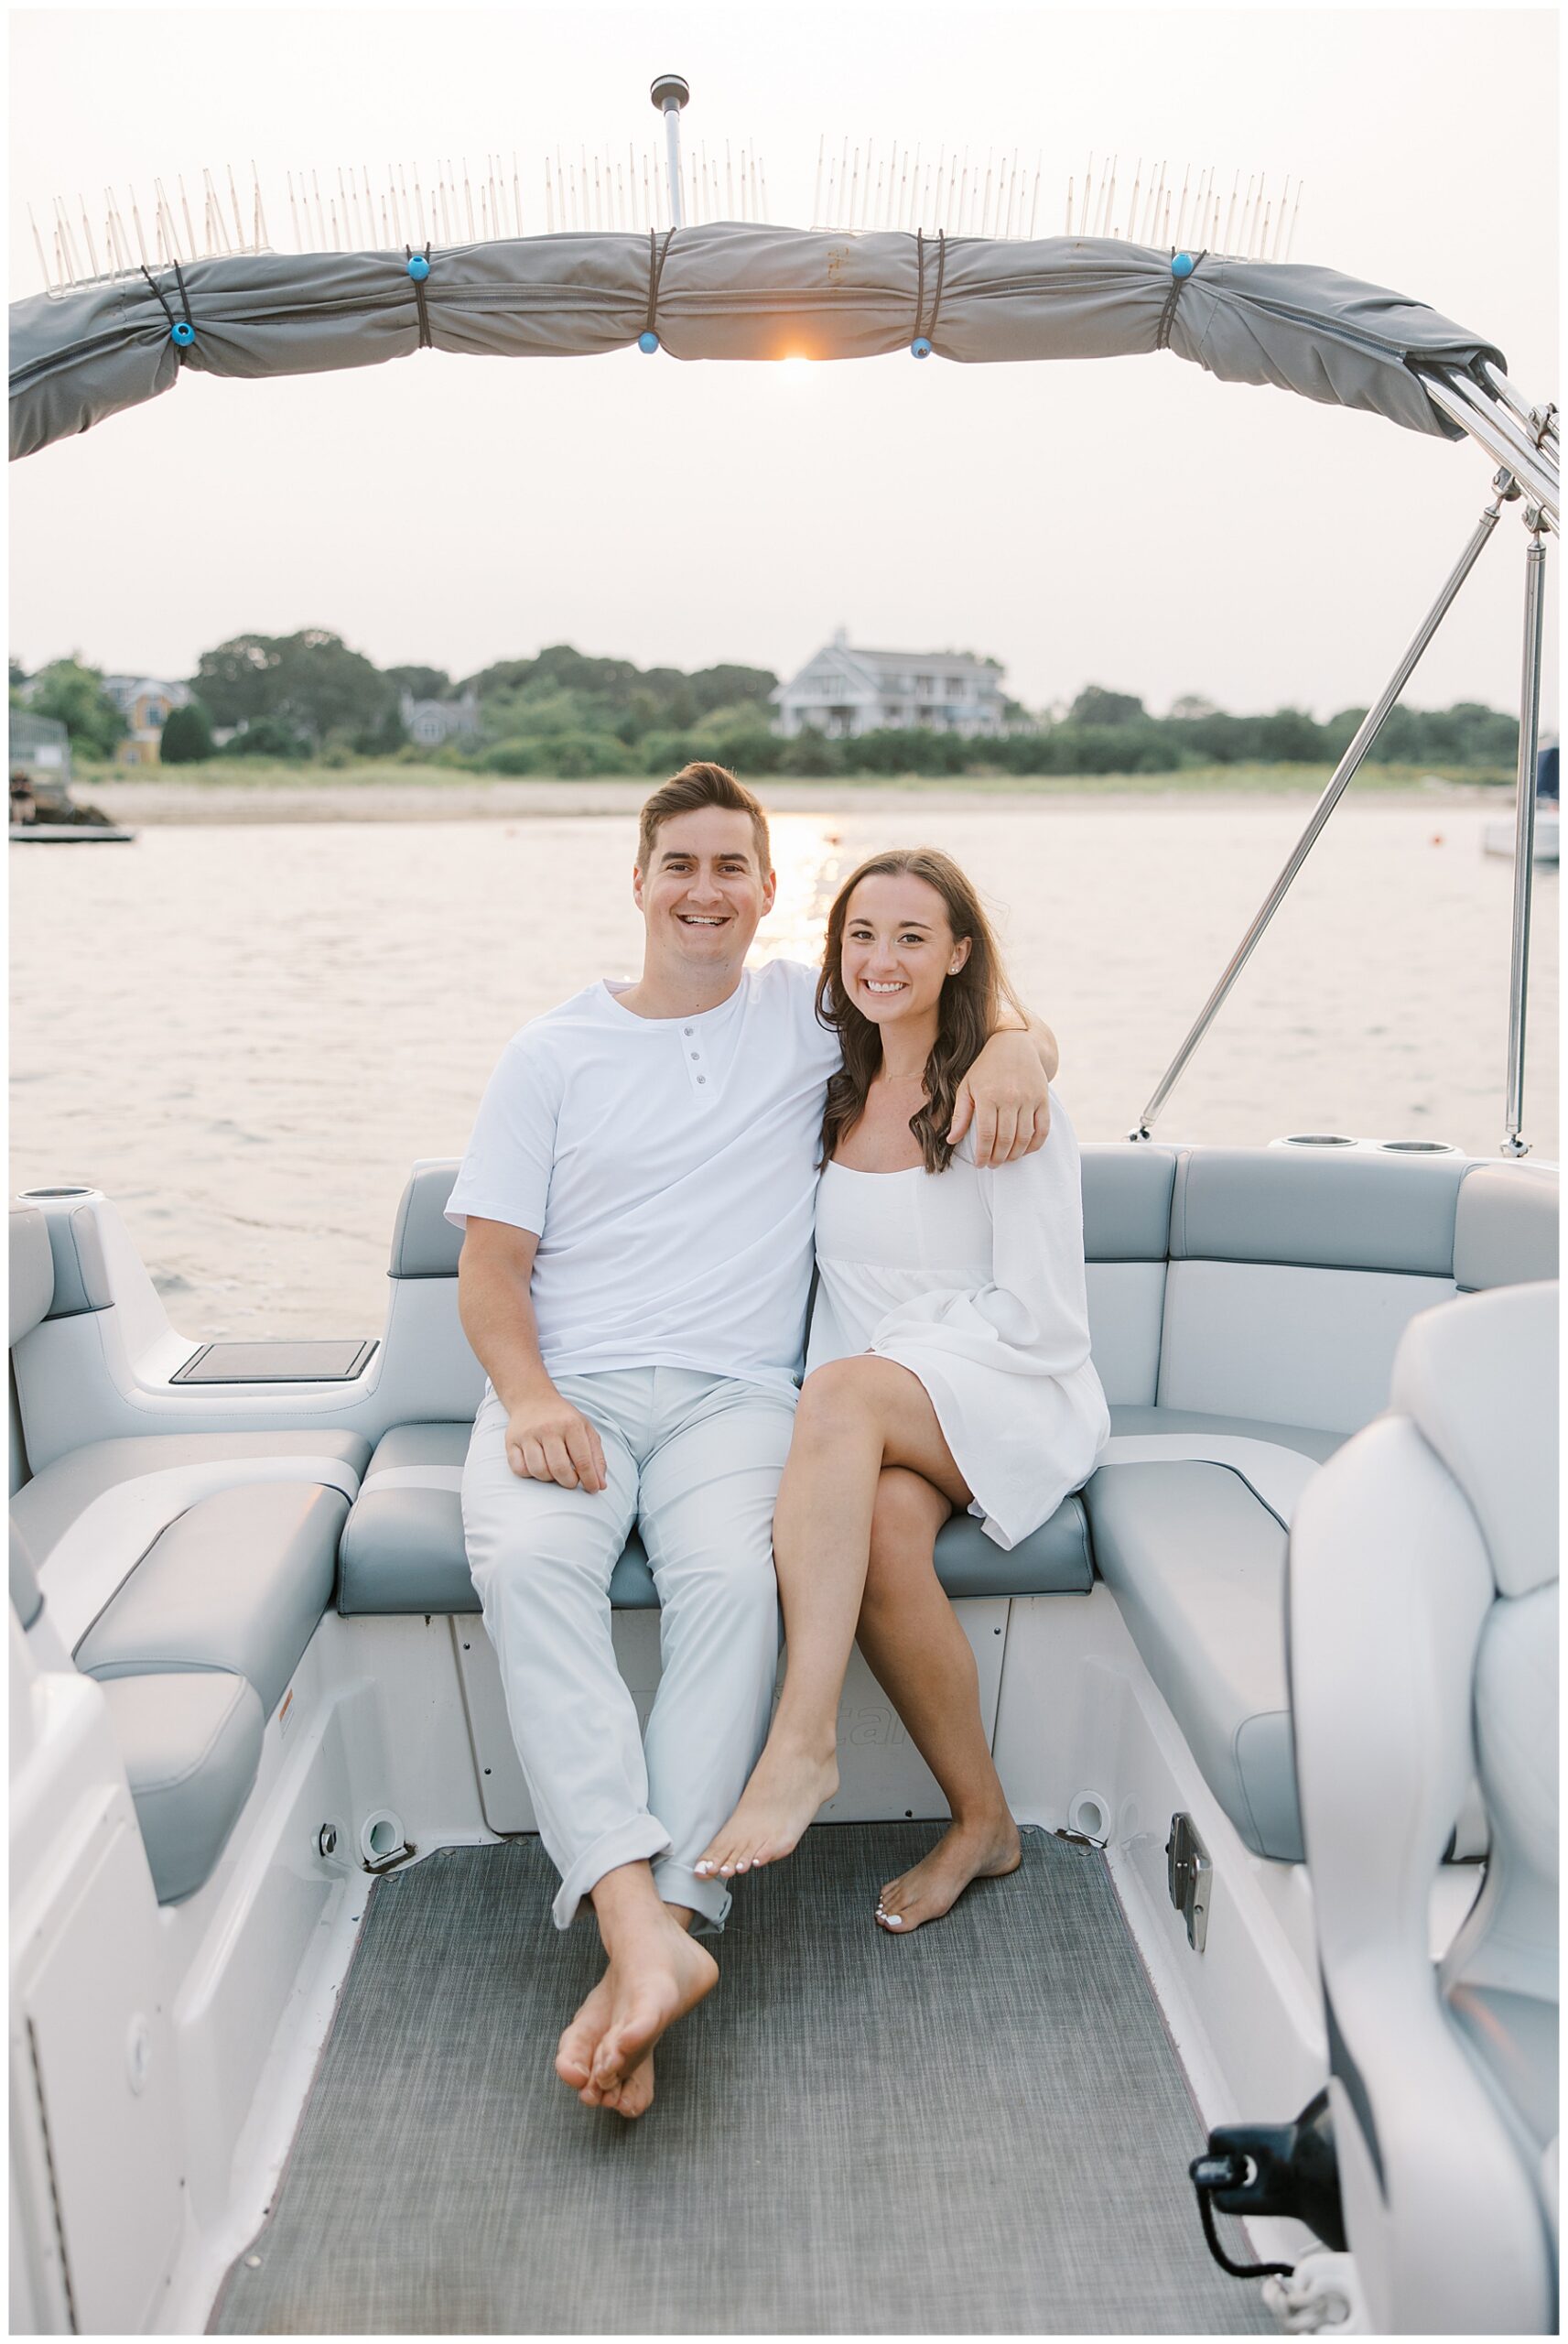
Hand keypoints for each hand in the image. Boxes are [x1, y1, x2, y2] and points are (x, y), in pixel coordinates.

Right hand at [505, 1391, 607, 1491]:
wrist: (533, 1399)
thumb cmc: (564, 1419)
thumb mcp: (586, 1430)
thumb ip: (596, 1457)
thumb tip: (601, 1485)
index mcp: (571, 1425)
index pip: (583, 1461)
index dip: (590, 1480)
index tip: (593, 1489)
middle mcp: (548, 1428)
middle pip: (559, 1469)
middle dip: (569, 1482)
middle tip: (571, 1480)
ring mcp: (528, 1434)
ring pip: (538, 1471)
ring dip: (549, 1479)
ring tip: (554, 1471)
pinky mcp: (511, 1441)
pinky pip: (519, 1469)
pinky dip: (529, 1474)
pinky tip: (537, 1466)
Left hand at [949, 1028, 1051, 1164]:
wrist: (1014, 1044)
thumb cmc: (986, 1068)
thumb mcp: (967, 1087)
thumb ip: (960, 1115)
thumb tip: (951, 1140)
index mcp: (988, 1096)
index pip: (986, 1135)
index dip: (983, 1154)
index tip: (980, 1164)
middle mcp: (1010, 1098)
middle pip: (1005, 1139)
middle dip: (998, 1158)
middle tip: (993, 1165)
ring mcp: (1029, 1099)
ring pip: (1024, 1137)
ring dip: (1015, 1154)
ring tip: (1006, 1159)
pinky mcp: (1043, 1099)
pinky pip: (1043, 1129)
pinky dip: (1035, 1144)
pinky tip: (1025, 1150)